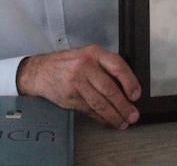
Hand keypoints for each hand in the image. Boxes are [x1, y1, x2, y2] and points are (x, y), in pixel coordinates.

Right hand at [16, 45, 140, 128]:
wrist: (40, 71)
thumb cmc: (67, 63)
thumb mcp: (87, 56)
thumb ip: (105, 68)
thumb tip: (127, 88)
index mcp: (94, 53)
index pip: (117, 66)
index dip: (130, 82)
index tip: (136, 95)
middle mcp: (85, 66)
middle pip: (109, 89)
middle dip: (123, 106)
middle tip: (132, 115)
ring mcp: (76, 82)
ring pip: (100, 103)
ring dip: (114, 115)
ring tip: (122, 122)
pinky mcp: (70, 97)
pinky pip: (90, 110)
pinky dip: (101, 118)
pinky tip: (107, 121)